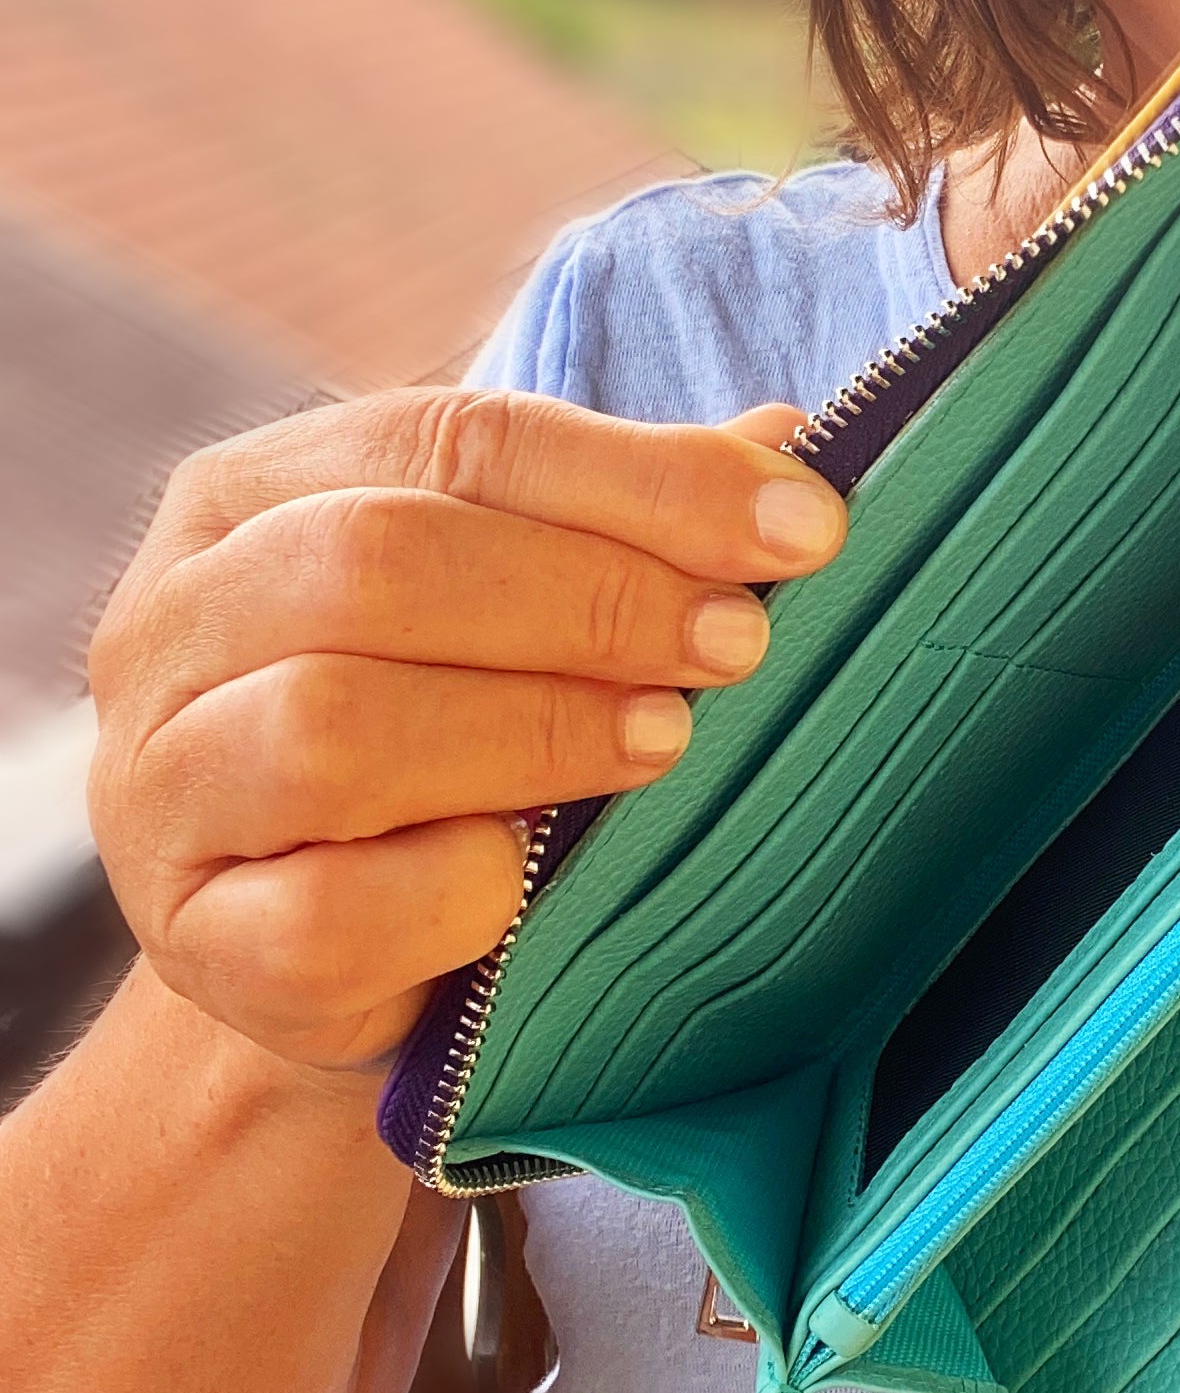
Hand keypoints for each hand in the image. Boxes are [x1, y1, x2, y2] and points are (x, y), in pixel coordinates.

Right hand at [87, 388, 846, 1077]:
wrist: (336, 954)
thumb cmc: (449, 744)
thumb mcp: (524, 608)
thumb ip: (628, 519)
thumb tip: (787, 447)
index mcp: (249, 494)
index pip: (455, 438)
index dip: (644, 480)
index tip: (803, 532)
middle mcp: (170, 623)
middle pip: (376, 562)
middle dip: (588, 599)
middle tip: (735, 647)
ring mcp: (162, 788)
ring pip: (331, 729)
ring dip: (532, 731)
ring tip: (664, 743)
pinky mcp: (196, 941)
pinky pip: (324, 912)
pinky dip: (450, 894)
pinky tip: (528, 887)